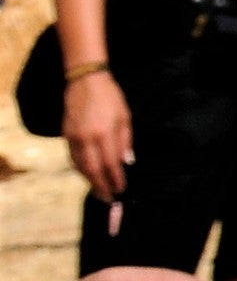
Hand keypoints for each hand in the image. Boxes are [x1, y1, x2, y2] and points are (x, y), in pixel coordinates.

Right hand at [61, 67, 127, 203]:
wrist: (85, 82)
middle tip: (108, 198)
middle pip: (93, 170)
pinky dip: (81, 170)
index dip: (116, 179)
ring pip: (80, 167)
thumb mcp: (125, 117)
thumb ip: (125, 141)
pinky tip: (88, 175)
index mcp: (104, 133)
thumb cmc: (110, 98)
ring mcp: (73, 138)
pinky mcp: (66, 136)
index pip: (110, 164)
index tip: (121, 189)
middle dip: (101, 186)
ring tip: (99, 190)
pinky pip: (73, 159)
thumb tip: (127, 162)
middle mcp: (86, 138)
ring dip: (90, 181)